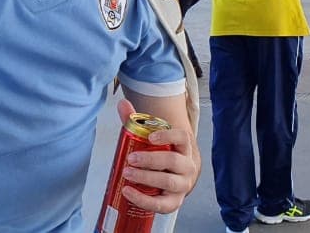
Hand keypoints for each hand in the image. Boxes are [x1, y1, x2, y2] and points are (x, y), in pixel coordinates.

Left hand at [115, 99, 198, 213]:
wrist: (176, 179)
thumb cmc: (161, 155)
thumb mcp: (151, 139)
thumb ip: (136, 121)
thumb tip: (122, 104)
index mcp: (183, 148)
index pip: (182, 138)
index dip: (168, 136)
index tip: (151, 137)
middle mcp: (187, 167)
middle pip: (173, 161)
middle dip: (151, 159)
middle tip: (131, 159)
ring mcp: (182, 186)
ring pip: (168, 182)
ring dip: (146, 178)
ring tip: (127, 173)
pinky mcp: (173, 203)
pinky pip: (161, 204)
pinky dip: (144, 200)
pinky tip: (128, 192)